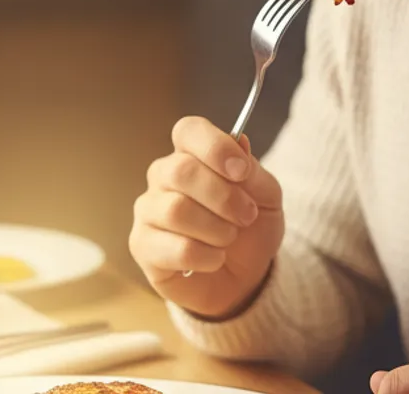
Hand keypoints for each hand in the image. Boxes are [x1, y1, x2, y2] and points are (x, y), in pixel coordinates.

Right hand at [128, 115, 283, 317]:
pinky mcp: (142, 245)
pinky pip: (175, 248)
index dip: (215, 147)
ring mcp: (148, 211)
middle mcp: (162, 177)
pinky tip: (214, 259)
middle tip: (246, 216)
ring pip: (176, 211)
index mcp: (191, 155)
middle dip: (224, 197)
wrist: (244, 278)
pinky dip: (207, 257)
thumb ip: (253, 172)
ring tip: (229, 239)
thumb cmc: (250, 230)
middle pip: (181, 170)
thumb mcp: (266, 198)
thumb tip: (240, 142)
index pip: (188, 130)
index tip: (241, 171)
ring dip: (217, 230)